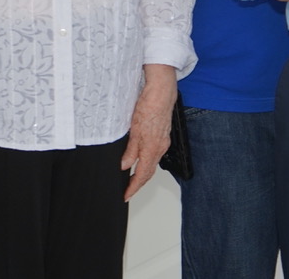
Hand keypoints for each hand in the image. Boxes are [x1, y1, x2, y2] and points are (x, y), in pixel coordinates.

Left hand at [121, 65, 177, 200]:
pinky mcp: (163, 136)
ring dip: (143, 174)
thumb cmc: (149, 106)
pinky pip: (155, 154)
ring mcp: (163, 142)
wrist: (162, 92)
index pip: (142, 175)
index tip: (126, 195)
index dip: (133, 187)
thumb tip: (126, 166)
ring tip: (132, 179)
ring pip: (152, 164)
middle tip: (128, 191)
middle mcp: (160, 148)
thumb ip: (131, 150)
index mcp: (152, 149)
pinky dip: (148, 162)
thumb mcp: (134, 130)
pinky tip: (142, 160)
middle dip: (138, 184)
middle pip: (149, 172)